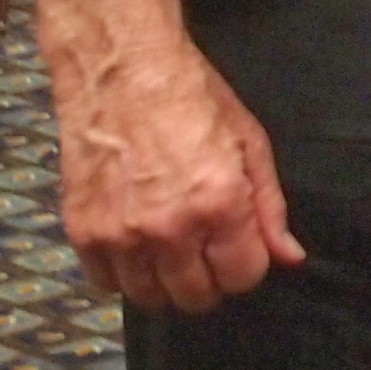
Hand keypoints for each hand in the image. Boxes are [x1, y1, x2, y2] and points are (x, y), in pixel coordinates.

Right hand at [52, 39, 302, 312]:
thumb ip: (269, 208)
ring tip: (169, 245)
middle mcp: (168, 228)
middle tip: (205, 248)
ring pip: (149, 298)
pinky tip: (134, 242)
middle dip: (209, 279)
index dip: (246, 266)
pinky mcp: (81, 232)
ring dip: (164, 280)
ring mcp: (119, 234)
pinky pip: (105, 283)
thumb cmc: (193, 99)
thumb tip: (288, 258)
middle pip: (195, 297)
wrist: (121, 71)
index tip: (239, 248)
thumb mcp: (250, 143)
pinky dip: (122, 273)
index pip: (242, 278)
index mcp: (219, 204)